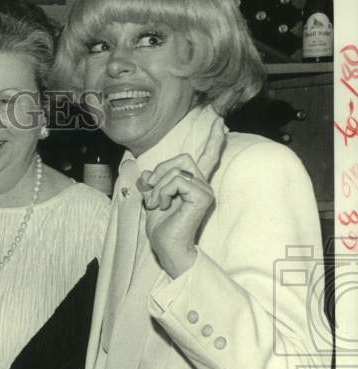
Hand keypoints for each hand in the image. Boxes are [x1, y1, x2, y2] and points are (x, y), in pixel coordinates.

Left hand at [138, 112, 225, 277]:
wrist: (167, 247)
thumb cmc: (162, 227)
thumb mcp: (152, 198)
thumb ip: (153, 182)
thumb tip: (147, 172)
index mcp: (193, 184)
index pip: (207, 157)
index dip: (214, 139)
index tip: (220, 121)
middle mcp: (203, 185)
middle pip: (181, 158)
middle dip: (160, 172)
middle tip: (153, 194)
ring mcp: (204, 190)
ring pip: (175, 171)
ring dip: (157, 188)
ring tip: (158, 205)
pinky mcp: (202, 196)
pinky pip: (176, 180)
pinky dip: (163, 192)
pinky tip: (164, 206)